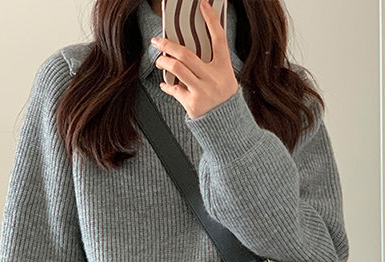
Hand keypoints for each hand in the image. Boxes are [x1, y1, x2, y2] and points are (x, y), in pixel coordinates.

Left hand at [151, 0, 238, 119]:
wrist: (226, 126)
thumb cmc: (223, 99)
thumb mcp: (224, 79)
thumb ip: (209, 65)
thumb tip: (186, 52)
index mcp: (224, 68)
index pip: (219, 39)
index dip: (211, 21)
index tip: (203, 5)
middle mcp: (213, 78)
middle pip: (186, 54)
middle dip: (168, 45)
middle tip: (158, 42)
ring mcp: (203, 92)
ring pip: (177, 69)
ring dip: (164, 62)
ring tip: (160, 61)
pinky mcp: (193, 104)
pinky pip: (174, 89)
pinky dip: (167, 86)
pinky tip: (165, 84)